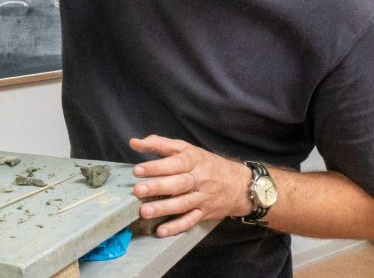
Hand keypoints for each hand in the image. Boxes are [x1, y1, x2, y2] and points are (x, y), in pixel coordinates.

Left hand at [130, 135, 251, 236]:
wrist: (239, 184)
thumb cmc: (207, 164)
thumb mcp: (186, 149)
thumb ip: (159, 144)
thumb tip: (134, 143)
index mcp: (194, 160)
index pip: (175, 163)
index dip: (156, 166)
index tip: (138, 170)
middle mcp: (200, 179)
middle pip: (178, 184)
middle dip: (158, 187)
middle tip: (138, 190)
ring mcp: (202, 198)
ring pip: (183, 204)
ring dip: (163, 209)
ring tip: (145, 211)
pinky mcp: (204, 213)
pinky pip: (190, 221)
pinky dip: (176, 227)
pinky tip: (162, 231)